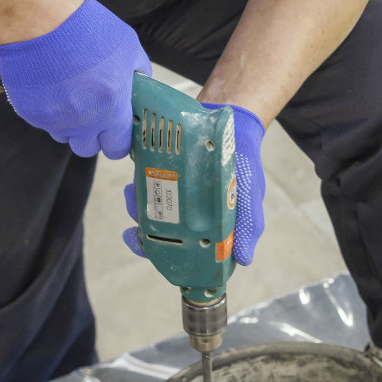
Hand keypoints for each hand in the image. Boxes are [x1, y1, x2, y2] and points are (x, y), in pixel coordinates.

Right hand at [0, 0, 150, 158]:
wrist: (42, 20)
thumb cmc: (86, 29)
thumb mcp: (128, 46)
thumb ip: (139, 71)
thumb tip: (141, 83)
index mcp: (112, 107)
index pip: (118, 147)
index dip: (119, 140)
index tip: (118, 130)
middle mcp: (83, 120)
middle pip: (88, 149)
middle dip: (93, 136)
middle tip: (94, 112)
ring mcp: (54, 119)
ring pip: (64, 136)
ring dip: (70, 124)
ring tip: (70, 93)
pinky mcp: (30, 112)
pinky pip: (43, 122)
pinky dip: (49, 110)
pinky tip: (51, 85)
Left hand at [122, 102, 265, 264]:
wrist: (233, 122)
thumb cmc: (244, 165)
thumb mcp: (250, 196)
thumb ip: (247, 226)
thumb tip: (245, 259)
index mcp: (208, 225)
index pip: (186, 249)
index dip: (167, 255)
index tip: (151, 253)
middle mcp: (189, 211)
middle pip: (161, 232)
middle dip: (143, 235)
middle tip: (133, 232)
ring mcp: (175, 191)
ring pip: (149, 209)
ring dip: (135, 208)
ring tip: (131, 198)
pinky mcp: (164, 172)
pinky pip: (144, 184)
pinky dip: (135, 187)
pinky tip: (132, 184)